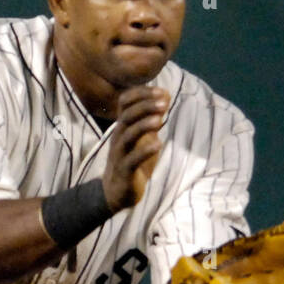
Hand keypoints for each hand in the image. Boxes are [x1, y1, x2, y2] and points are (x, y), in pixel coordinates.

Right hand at [102, 87, 168, 212]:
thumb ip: (153, 118)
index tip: (161, 91)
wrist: (117, 192)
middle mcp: (119, 137)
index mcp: (123, 126)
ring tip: (160, 120)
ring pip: (127, 135)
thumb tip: (166, 95)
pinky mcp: (125, 171)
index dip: (141, 94)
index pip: (125, 102)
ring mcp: (120, 154)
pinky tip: (158, 144)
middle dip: (145, 106)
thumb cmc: (133, 161)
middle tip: (163, 102)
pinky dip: (145, 151)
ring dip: (144, 125)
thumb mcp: (144, 136)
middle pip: (126, 115)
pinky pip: (132, 159)